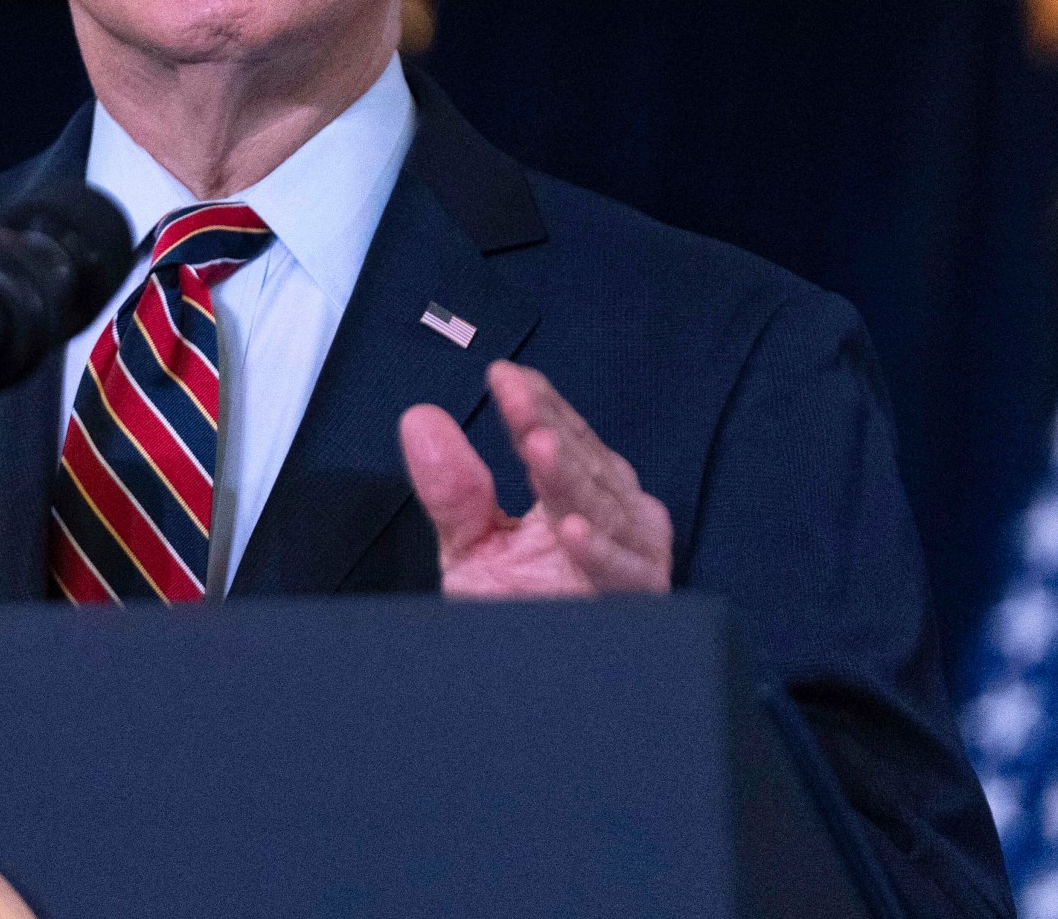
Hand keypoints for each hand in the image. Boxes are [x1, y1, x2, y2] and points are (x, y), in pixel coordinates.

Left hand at [399, 360, 671, 597]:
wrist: (539, 683)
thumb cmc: (521, 608)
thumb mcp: (474, 547)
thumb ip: (453, 489)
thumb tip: (417, 417)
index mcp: (581, 492)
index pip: (559, 437)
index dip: (534, 405)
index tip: (502, 375)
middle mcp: (616, 516)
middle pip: (582, 465)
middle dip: (549, 430)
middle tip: (518, 399)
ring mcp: (634, 556)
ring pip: (602, 510)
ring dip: (571, 479)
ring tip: (538, 445)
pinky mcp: (640, 600)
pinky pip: (622, 574)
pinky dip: (600, 553)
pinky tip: (573, 531)